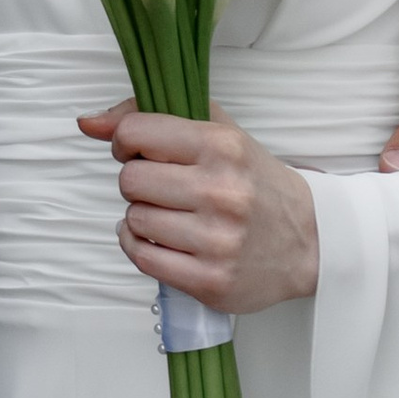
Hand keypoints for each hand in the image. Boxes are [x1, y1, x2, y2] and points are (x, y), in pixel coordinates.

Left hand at [81, 102, 320, 313]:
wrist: (311, 241)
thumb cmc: (256, 183)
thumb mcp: (220, 134)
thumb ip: (153, 117)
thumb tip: (88, 122)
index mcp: (223, 146)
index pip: (135, 132)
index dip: (125, 141)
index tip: (137, 151)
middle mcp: (221, 192)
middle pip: (129, 180)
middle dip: (138, 181)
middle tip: (161, 187)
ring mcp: (217, 240)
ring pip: (134, 219)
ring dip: (143, 216)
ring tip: (171, 215)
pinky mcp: (210, 280)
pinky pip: (142, 258)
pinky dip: (140, 246)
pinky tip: (160, 239)